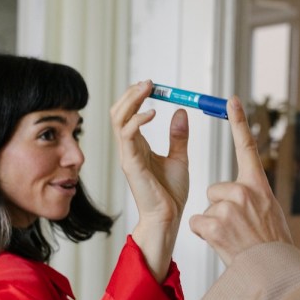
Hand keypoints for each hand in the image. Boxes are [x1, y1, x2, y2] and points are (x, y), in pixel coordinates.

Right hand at [110, 80, 188, 280]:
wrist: (168, 218)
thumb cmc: (171, 193)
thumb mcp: (179, 158)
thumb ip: (178, 136)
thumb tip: (180, 111)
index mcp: (138, 146)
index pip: (130, 113)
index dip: (137, 96)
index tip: (153, 85)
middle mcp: (129, 148)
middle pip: (119, 111)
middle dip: (132, 93)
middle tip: (149, 82)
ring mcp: (127, 155)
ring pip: (119, 118)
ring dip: (132, 100)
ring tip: (148, 88)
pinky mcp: (131, 163)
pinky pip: (128, 135)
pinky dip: (138, 120)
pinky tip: (153, 114)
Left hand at [189, 96, 291, 265]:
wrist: (271, 271)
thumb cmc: (271, 244)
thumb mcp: (268, 211)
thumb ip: (252, 196)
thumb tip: (234, 193)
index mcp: (258, 184)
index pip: (247, 146)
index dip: (239, 122)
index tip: (232, 99)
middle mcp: (244, 191)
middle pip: (214, 189)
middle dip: (218, 207)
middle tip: (236, 227)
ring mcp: (228, 207)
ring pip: (207, 208)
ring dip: (213, 224)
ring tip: (232, 238)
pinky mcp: (214, 224)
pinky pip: (198, 223)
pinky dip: (205, 235)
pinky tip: (221, 243)